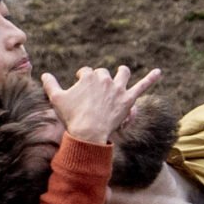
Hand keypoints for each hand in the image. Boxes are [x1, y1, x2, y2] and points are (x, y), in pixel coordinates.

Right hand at [42, 64, 161, 144]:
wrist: (88, 132)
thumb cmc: (72, 116)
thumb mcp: (56, 99)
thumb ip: (50, 84)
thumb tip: (43, 74)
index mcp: (88, 76)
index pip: (86, 72)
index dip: (82, 78)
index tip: (80, 85)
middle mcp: (105, 79)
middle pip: (103, 73)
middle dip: (100, 80)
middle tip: (96, 92)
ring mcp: (118, 88)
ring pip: (123, 73)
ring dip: (121, 73)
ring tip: (121, 75)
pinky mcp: (129, 99)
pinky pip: (142, 86)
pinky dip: (151, 78)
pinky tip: (159, 72)